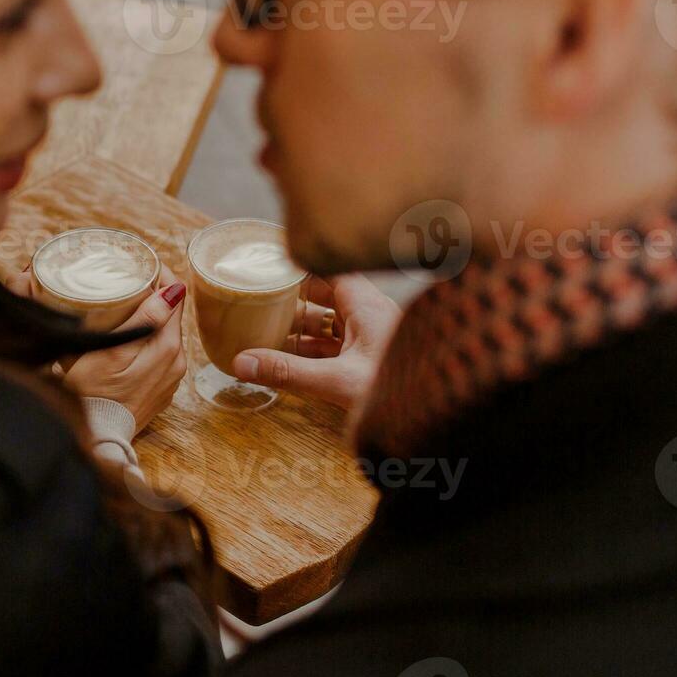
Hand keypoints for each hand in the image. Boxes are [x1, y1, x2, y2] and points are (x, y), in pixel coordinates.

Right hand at [62, 267, 187, 432]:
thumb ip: (145, 321)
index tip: (142, 265)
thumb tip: (174, 291)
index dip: (161, 276)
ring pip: (166, 334)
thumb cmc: (95, 394)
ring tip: (127, 304)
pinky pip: (160, 354)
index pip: (176, 297)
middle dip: (155, 295)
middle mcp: (177, 361)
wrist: (97, 438)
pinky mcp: (161, 388)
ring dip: (151, 318)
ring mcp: (171, 377)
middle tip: (130, 279)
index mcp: (168, 347)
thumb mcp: (111, 352)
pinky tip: (129, 338)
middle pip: (172, 315)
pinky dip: (149, 340)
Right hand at [230, 273, 400, 409]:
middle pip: (323, 293)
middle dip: (291, 296)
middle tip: (256, 297)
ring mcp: (369, 338)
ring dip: (298, 326)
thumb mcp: (336, 381)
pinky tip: (287, 358)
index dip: (299, 263)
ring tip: (262, 327)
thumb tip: (241, 363)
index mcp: (365, 304)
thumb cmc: (400, 391)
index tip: (268, 261)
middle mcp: (368, 315)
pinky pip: (333, 346)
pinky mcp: (368, 360)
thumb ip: (289, 372)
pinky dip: (310, 349)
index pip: (327, 268)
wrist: (436, 414)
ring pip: (327, 322)